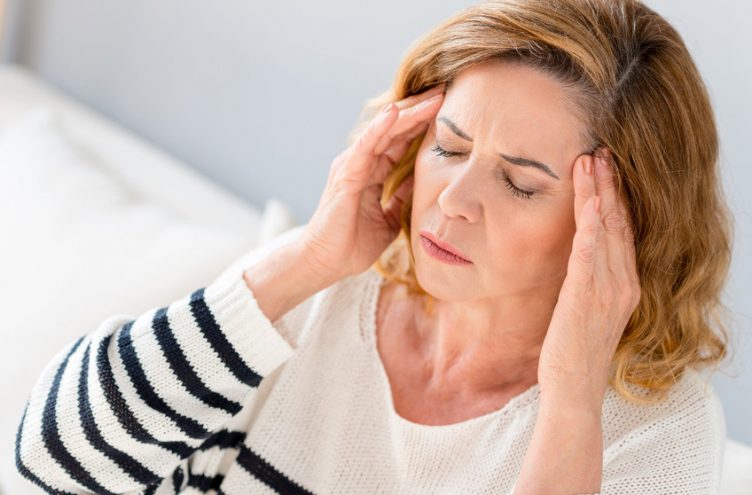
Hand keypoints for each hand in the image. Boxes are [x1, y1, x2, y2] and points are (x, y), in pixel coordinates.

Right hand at [299, 84, 445, 281]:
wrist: (325, 263)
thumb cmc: (351, 244)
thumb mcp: (388, 218)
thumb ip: (401, 197)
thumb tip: (421, 183)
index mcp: (372, 171)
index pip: (400, 139)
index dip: (422, 123)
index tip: (449, 108)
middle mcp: (361, 162)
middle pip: (394, 128)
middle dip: (420, 109)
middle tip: (445, 91)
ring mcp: (351, 166)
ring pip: (383, 131)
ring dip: (407, 112)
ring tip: (431, 96)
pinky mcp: (345, 175)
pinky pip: (365, 146)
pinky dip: (379, 128)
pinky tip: (395, 112)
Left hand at [537, 150, 640, 408]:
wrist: (574, 389)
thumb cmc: (573, 350)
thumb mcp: (585, 308)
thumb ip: (586, 280)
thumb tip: (577, 254)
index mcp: (622, 284)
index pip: (621, 231)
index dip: (615, 197)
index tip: (606, 167)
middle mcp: (621, 283)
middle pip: (617, 223)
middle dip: (609, 185)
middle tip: (600, 150)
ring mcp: (607, 291)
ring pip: (604, 232)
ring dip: (598, 195)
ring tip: (591, 162)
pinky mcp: (586, 300)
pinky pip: (590, 258)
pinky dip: (591, 229)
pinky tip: (590, 206)